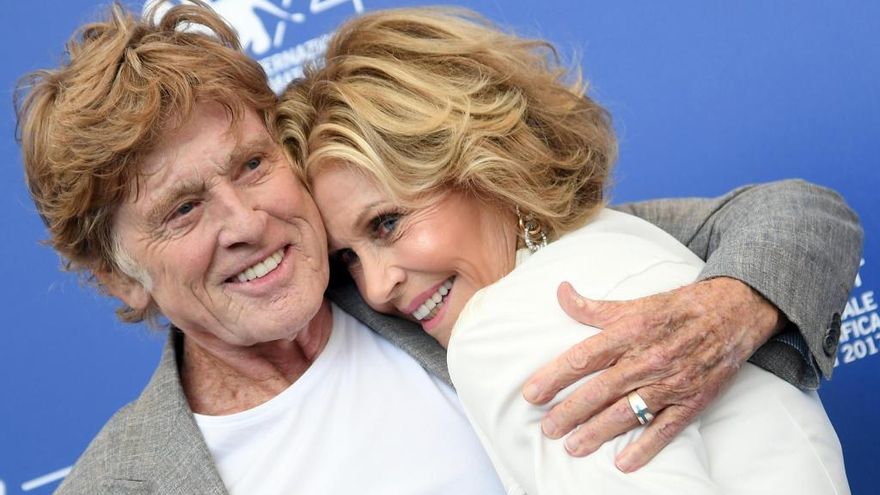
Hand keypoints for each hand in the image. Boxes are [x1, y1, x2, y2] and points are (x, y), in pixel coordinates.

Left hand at [521, 277, 783, 471]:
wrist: (732, 313)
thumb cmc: (677, 308)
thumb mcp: (633, 304)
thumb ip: (593, 307)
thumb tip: (561, 292)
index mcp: (629, 332)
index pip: (583, 357)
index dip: (554, 377)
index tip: (532, 393)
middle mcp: (646, 359)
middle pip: (599, 390)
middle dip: (570, 412)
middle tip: (547, 429)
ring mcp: (669, 382)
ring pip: (626, 413)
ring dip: (597, 432)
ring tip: (573, 447)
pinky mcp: (691, 401)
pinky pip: (665, 429)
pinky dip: (645, 447)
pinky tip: (623, 462)